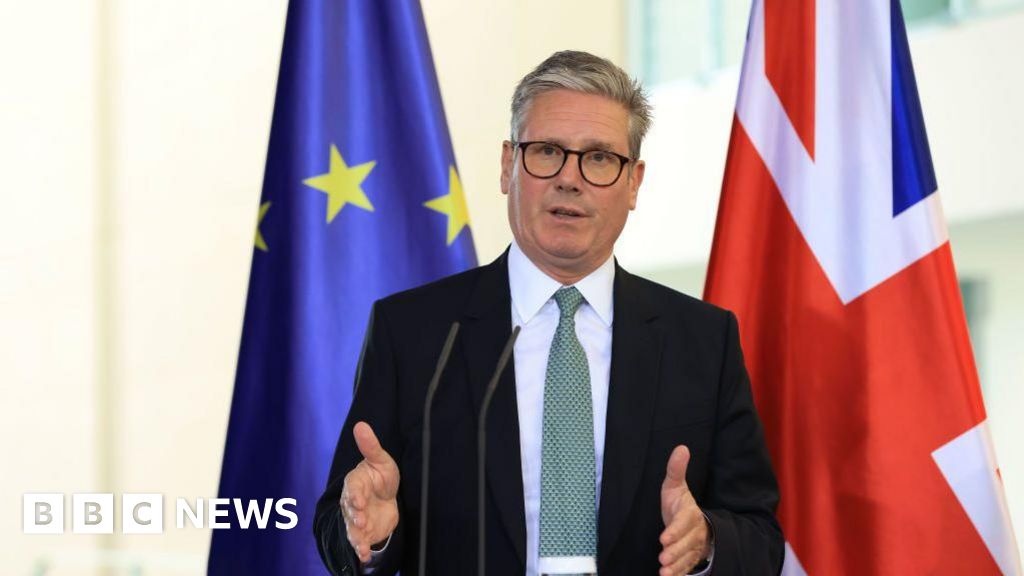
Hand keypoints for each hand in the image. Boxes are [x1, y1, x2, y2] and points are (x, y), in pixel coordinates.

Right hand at [340, 421, 399, 562]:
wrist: (387, 496)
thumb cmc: (381, 475)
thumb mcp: (380, 460)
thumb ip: (370, 446)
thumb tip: (360, 424)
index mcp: (355, 483)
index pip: (352, 488)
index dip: (355, 495)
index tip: (359, 501)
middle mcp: (352, 502)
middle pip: (350, 510)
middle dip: (355, 516)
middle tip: (361, 520)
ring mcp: (356, 518)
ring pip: (352, 528)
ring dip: (355, 536)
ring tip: (361, 545)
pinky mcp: (363, 532)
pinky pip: (359, 541)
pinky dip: (361, 549)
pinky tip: (365, 556)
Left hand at [659, 445, 709, 575]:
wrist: (694, 522)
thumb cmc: (680, 503)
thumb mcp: (675, 486)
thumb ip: (676, 469)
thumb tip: (681, 447)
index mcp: (690, 513)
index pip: (684, 522)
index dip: (675, 531)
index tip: (664, 538)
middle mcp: (695, 532)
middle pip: (686, 543)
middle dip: (675, 551)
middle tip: (663, 557)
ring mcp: (693, 547)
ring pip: (687, 558)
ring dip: (676, 565)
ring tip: (664, 571)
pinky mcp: (690, 558)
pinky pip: (686, 568)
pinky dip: (678, 574)